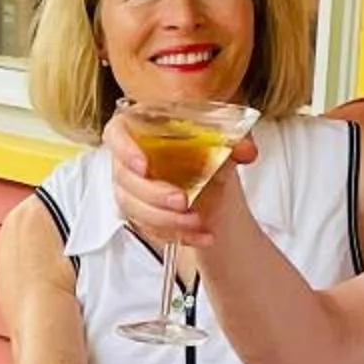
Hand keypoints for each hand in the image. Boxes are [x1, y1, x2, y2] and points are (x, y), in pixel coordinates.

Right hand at [106, 110, 254, 250]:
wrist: (210, 173)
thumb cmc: (203, 147)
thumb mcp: (220, 138)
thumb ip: (234, 141)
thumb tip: (246, 151)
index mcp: (139, 128)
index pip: (116, 134)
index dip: (125, 150)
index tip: (143, 166)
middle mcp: (129, 159)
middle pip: (125, 179)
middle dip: (153, 195)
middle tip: (182, 200)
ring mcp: (132, 189)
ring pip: (134, 209)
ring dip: (165, 220)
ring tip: (196, 221)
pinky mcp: (141, 214)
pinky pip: (150, 229)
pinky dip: (177, 235)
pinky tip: (201, 235)